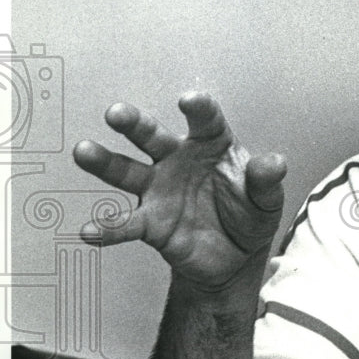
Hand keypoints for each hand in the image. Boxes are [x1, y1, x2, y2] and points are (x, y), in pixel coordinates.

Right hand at [73, 92, 285, 293]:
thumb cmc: (249, 214)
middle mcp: (178, 161)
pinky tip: (91, 230)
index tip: (190, 101)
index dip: (199, 109)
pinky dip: (107, 227)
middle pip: (153, 136)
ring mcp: (159, 190)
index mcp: (211, 146)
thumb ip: (267, 181)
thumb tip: (274, 163)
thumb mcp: (267, 199)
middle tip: (116, 113)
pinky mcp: (150, 223)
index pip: (206, 121)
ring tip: (84, 152)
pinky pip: (125, 224)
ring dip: (105, 162)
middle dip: (134, 123)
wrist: (235, 257)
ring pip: (127, 171)